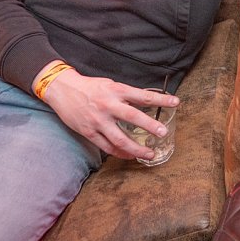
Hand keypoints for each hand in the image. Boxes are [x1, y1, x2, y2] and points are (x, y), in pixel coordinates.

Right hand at [39, 67, 179, 160]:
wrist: (62, 89)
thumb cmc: (90, 87)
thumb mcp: (111, 84)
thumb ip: (126, 95)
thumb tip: (146, 103)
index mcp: (116, 90)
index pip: (143, 96)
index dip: (161, 100)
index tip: (176, 103)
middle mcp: (109, 105)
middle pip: (133, 117)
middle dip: (150, 126)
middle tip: (163, 133)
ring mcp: (98, 120)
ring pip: (120, 138)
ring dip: (136, 148)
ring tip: (149, 153)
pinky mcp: (88, 132)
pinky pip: (106, 146)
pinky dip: (119, 153)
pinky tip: (129, 155)